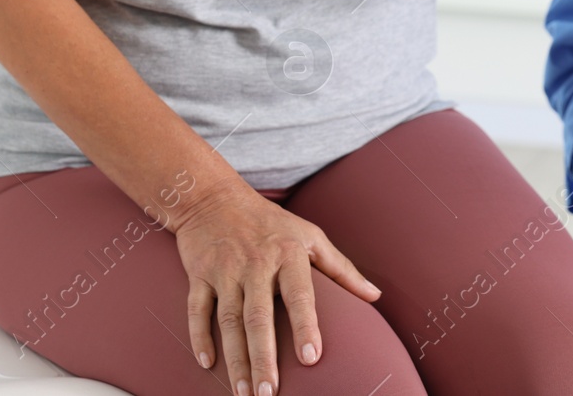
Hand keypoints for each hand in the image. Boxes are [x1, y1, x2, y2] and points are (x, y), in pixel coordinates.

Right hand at [174, 179, 379, 395]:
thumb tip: (375, 296)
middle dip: (263, 357)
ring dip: (235, 359)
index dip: (305, 326)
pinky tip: (207, 364)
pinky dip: (200, 336)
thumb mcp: (311, 235)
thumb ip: (342, 269)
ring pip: (227, 320)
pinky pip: (197, 310)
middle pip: (258, 316)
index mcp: (288, 254)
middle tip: (268, 394)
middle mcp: (255, 263)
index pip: (299, 294)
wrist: (214, 197)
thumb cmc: (271, 222)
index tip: (311, 357)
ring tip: (243, 392)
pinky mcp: (199, 274)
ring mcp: (224, 270)